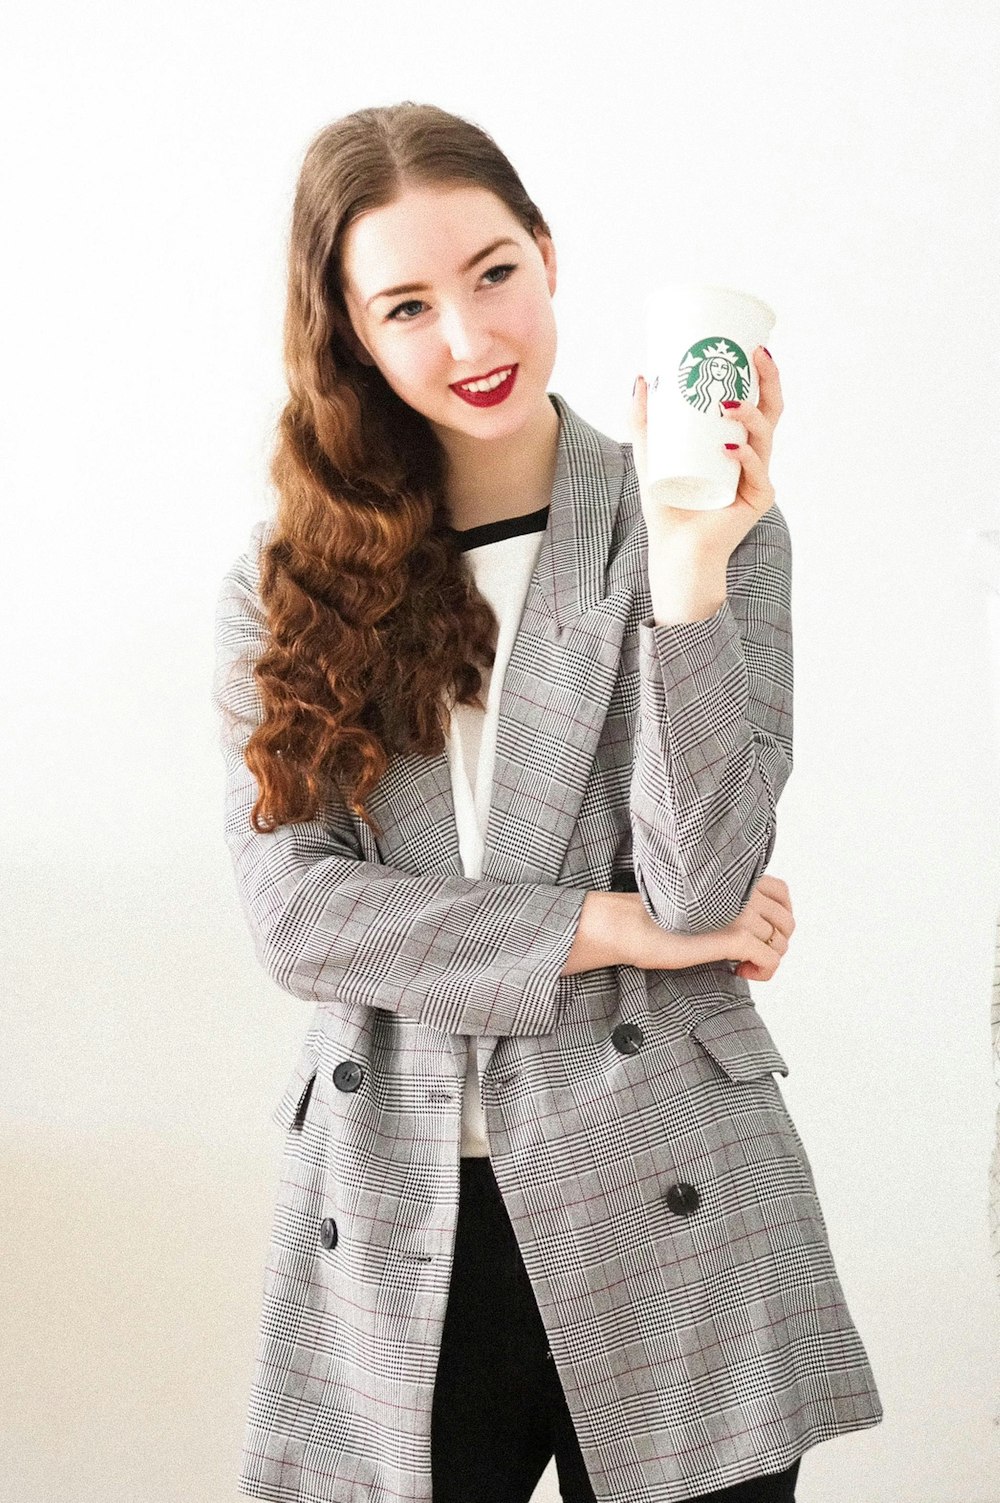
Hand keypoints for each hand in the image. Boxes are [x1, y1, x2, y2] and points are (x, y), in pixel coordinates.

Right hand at [608, 873, 793, 981]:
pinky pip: (770, 959)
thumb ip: (728, 903)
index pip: (782, 893)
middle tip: (751, 956)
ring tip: (741, 966)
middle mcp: (741, 892)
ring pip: (780, 943)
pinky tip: (739, 972)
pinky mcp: (733, 937)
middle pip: (786, 921)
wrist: (629, 925)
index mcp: (732, 879)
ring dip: (767, 960)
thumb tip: (753, 927)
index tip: (760, 935)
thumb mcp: (701, 904)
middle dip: (775, 944)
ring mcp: (739, 913)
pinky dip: (763, 972)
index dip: (779, 918)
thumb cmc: (655, 918)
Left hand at [628, 347, 783, 563]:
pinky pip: (756, 474)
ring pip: (765, 438)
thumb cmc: (668, 505)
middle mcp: (752, 457)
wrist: (675, 550)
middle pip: (772, 412)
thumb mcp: (651, 455)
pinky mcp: (756, 500)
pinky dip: (745, 458)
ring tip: (729, 406)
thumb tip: (641, 378)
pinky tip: (730, 448)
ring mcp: (757, 478)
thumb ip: (644, 421)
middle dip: (768, 381)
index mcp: (737, 443)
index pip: (757, 402)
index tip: (752, 345)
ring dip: (751, 417)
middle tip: (755, 356)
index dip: (761, 374)